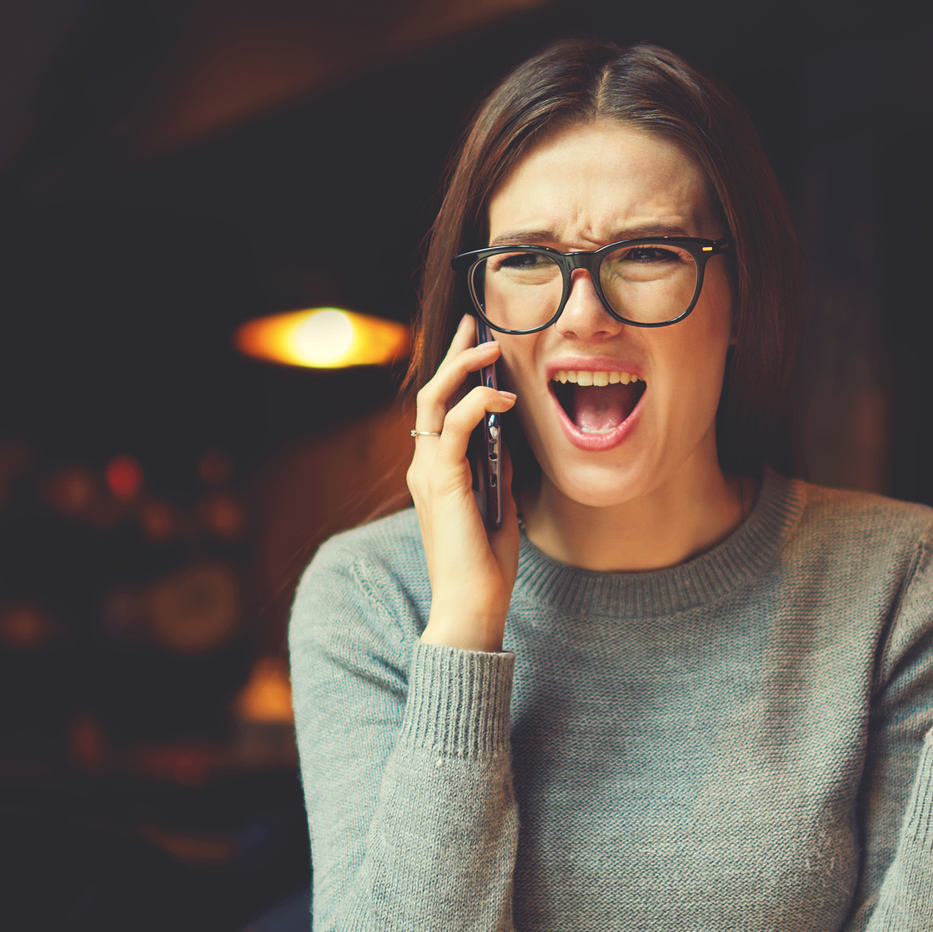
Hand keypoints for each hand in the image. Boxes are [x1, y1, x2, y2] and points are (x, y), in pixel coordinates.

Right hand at [411, 315, 521, 651]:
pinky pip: (454, 425)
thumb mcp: (501, 505)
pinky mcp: (442, 481)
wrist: (472, 606)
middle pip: (432, 393)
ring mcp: (429, 472)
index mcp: (437, 472)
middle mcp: (425, 466)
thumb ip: (498, 470)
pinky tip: (505, 398)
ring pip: (435, 399)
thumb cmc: (486, 566)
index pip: (441, 409)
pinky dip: (478, 403)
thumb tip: (507, 436)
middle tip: (479, 325)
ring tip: (493, 346)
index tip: (480, 344)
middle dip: (456, 355)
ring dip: (464, 368)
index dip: (458, 372)